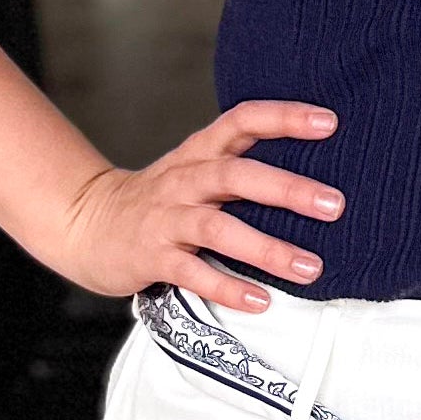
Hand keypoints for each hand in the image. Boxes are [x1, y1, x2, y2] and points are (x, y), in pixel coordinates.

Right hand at [51, 101, 340, 311]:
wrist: (85, 223)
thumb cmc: (160, 199)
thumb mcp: (195, 169)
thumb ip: (243, 166)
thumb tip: (315, 175)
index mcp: (199, 153)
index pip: (242, 121)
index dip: (284, 118)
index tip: (329, 121)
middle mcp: (185, 180)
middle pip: (236, 175)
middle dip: (287, 189)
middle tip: (334, 205)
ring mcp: (167, 219)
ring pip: (218, 228)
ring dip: (267, 249)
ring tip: (309, 268)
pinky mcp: (152, 257)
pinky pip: (192, 273)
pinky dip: (228, 287)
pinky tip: (261, 301)